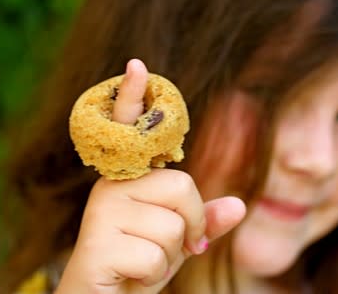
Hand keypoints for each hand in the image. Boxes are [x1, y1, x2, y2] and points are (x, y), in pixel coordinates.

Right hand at [56, 59, 245, 293]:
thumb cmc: (138, 267)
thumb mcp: (176, 242)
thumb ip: (203, 221)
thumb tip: (240, 204)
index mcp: (128, 178)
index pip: (131, 130)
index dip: (134, 97)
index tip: (138, 64)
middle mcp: (111, 185)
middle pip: (182, 186)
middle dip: (187, 226)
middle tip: (163, 247)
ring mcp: (101, 212)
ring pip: (173, 225)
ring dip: (168, 256)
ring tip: (141, 263)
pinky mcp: (96, 244)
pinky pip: (156, 257)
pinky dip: (153, 276)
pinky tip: (129, 277)